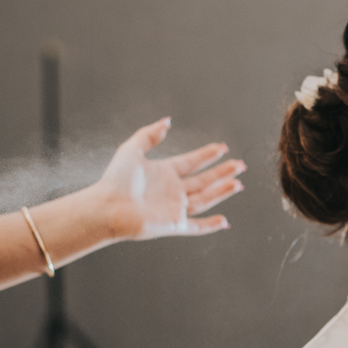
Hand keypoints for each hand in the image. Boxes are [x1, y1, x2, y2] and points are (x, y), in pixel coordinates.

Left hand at [93, 117, 246, 239]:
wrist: (107, 208)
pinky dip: (210, 225)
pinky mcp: (173, 225)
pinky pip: (196, 226)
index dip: (207, 155)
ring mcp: (174, 208)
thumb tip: (167, 121)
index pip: (191, 163)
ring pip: (204, 199)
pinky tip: (224, 221)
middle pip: (203, 180)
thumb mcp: (132, 149)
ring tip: (238, 183)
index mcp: (164, 173)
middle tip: (240, 164)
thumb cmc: (115, 180)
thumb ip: (149, 135)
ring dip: (222, 192)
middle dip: (222, 172)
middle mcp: (171, 191)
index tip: (223, 147)